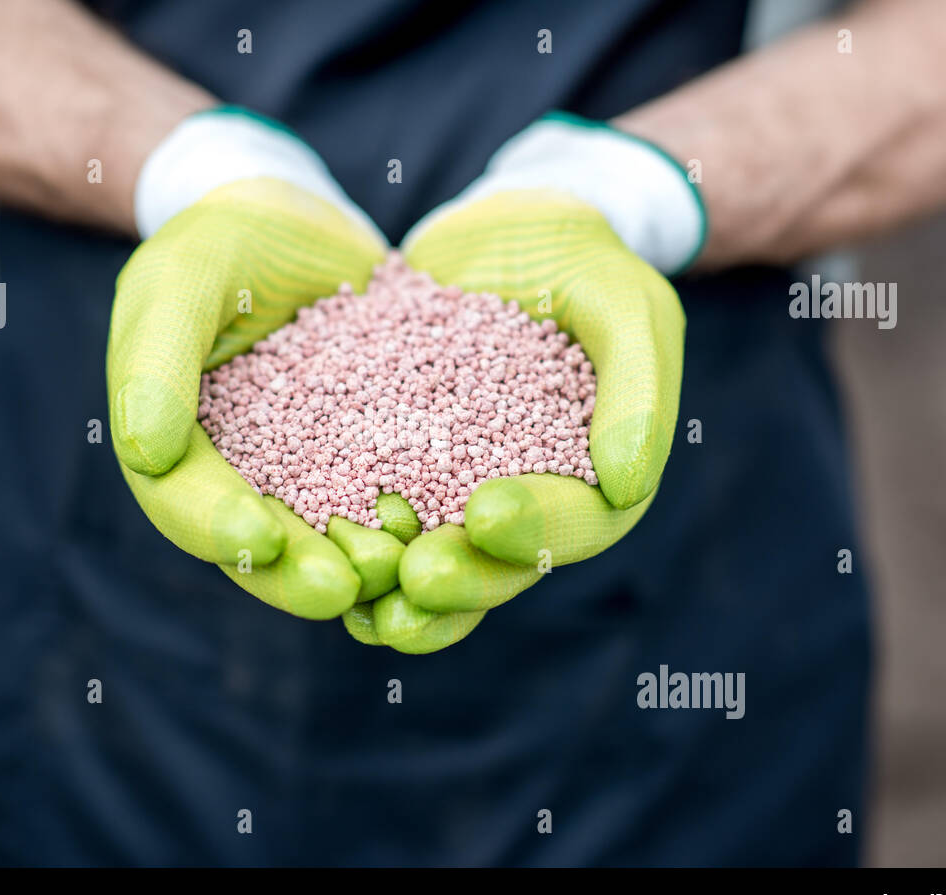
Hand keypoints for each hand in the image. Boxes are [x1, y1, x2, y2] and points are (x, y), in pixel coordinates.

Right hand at [109, 107, 404, 618]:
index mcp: (177, 449)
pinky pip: (394, 495)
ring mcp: (311, 474)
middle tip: (342, 591)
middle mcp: (244, 478)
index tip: (258, 539)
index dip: (216, 526)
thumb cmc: (220, 243)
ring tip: (402, 578)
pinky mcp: (373, 456)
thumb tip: (143, 453)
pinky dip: (419, 519)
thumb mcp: (178, 280)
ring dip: (364, 565)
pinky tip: (456, 530)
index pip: (186, 501)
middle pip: (263, 543)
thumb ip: (155, 364)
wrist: (295, 220)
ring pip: (332, 536)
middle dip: (298, 574)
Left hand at [375, 113, 694, 641]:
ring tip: (361, 612)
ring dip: (399, 592)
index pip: (574, 523)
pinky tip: (308, 557)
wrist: (503, 232)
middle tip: (413, 584)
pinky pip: (371, 513)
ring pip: (434, 559)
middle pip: (498, 563)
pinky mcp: (399, 466)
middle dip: (460, 581)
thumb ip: (636, 389)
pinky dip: (346, 541)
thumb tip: (625, 487)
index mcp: (594, 479)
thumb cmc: (580, 259)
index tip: (486, 516)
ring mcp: (458, 490)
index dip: (536, 529)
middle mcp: (525, 499)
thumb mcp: (623, 303)